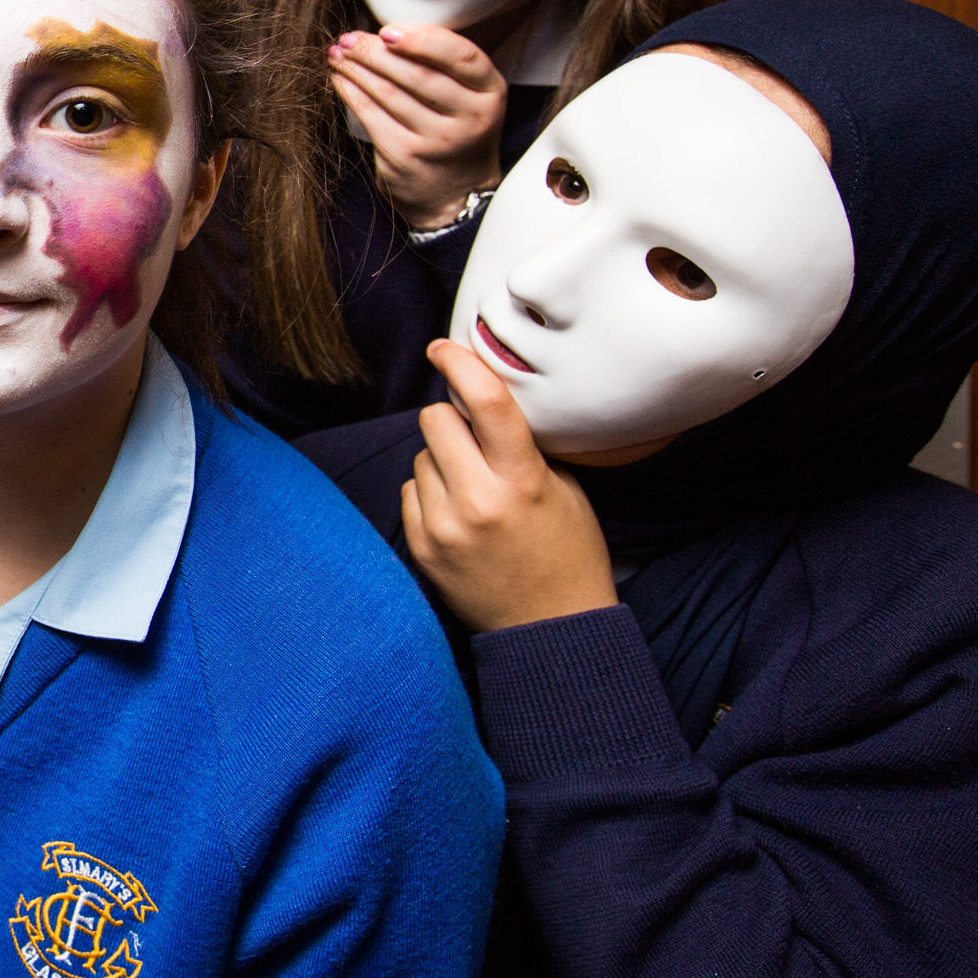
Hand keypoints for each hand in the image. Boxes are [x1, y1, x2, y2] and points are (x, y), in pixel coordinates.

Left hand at [328, 23, 506, 228]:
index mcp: (489, 93)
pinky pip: (370, 115)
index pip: (460, 56)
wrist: (456, 194)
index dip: (422, 38)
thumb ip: (445, 63)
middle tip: (349, 38)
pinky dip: (351, 91)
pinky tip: (340, 78)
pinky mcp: (404, 157)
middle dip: (375, 51)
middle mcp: (469, 118)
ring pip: (388, 92)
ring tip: (338, 53)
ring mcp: (436, 141)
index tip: (388, 29)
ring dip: (357, 68)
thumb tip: (391, 30)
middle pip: (417, 73)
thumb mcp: (470, 96)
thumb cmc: (457, 130)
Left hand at [402, 339, 616, 632]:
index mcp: (522, 481)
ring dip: (441, 462)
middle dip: (452, 420)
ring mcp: (444, 527)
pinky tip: (459, 516)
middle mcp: (477, 501)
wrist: (551, 628)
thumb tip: (475, 398)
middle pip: (435, 419)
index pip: (486, 403)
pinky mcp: (422, 548)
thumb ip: (521, 445)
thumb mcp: (564, 489)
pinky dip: (430, 494)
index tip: (443, 348)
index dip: (460, 363)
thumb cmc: (567, 552)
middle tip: (475, 442)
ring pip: (420, 456)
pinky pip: (410, 492)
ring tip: (475, 492)